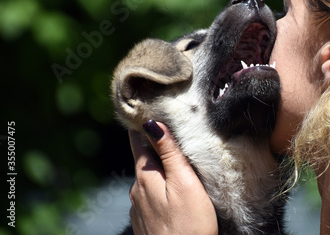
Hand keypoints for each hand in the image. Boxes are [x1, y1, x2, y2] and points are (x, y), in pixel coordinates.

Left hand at [128, 120, 217, 234]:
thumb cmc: (190, 223)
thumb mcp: (184, 182)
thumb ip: (169, 153)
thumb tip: (152, 123)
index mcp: (145, 176)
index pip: (138, 141)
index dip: (143, 125)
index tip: (149, 110)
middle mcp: (136, 190)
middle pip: (143, 159)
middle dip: (154, 146)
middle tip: (171, 132)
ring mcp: (138, 208)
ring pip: (147, 178)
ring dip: (158, 169)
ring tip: (176, 161)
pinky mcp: (145, 221)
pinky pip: (150, 196)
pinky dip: (159, 188)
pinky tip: (172, 191)